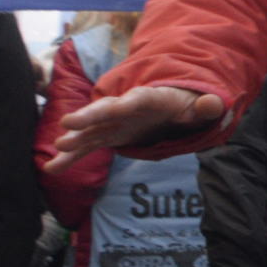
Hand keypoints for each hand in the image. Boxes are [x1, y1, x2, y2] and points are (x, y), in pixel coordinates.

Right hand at [44, 84, 224, 171]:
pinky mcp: (108, 136)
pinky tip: (52, 168)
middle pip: (105, 111)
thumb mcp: (200, 107)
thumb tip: (214, 103)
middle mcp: (125, 108)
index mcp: (149, 99)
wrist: (172, 108)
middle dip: (88, 117)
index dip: (123, 105)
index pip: (136, 100)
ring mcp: (114, 123)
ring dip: (73, 141)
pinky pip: (87, 147)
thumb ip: (207, 107)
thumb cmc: (187, 106)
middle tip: (67, 125)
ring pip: (90, 131)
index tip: (112, 109)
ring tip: (56, 153)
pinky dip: (71, 156)